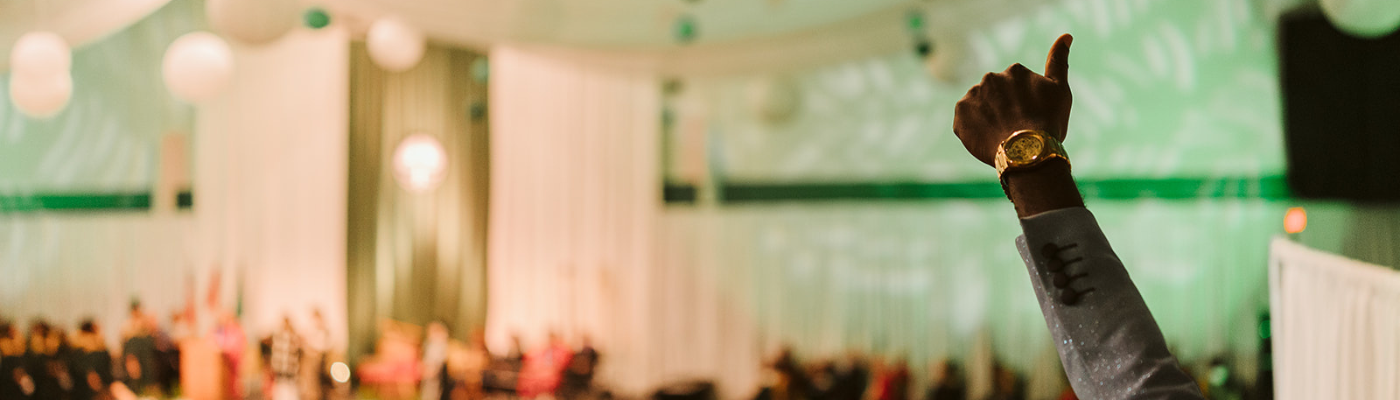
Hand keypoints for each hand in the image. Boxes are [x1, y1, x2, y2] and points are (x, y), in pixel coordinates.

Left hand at [953, 34, 1073, 165]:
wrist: (1027, 152)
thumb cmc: (1048, 122)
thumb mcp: (1059, 90)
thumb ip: (1058, 62)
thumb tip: (1066, 36)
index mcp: (1014, 71)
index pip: (1016, 87)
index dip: (1023, 104)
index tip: (1029, 116)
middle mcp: (990, 78)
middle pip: (996, 95)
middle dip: (1003, 108)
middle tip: (1015, 128)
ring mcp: (973, 96)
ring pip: (980, 107)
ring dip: (987, 117)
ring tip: (1001, 134)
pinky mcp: (959, 116)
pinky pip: (965, 121)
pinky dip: (974, 129)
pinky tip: (988, 138)